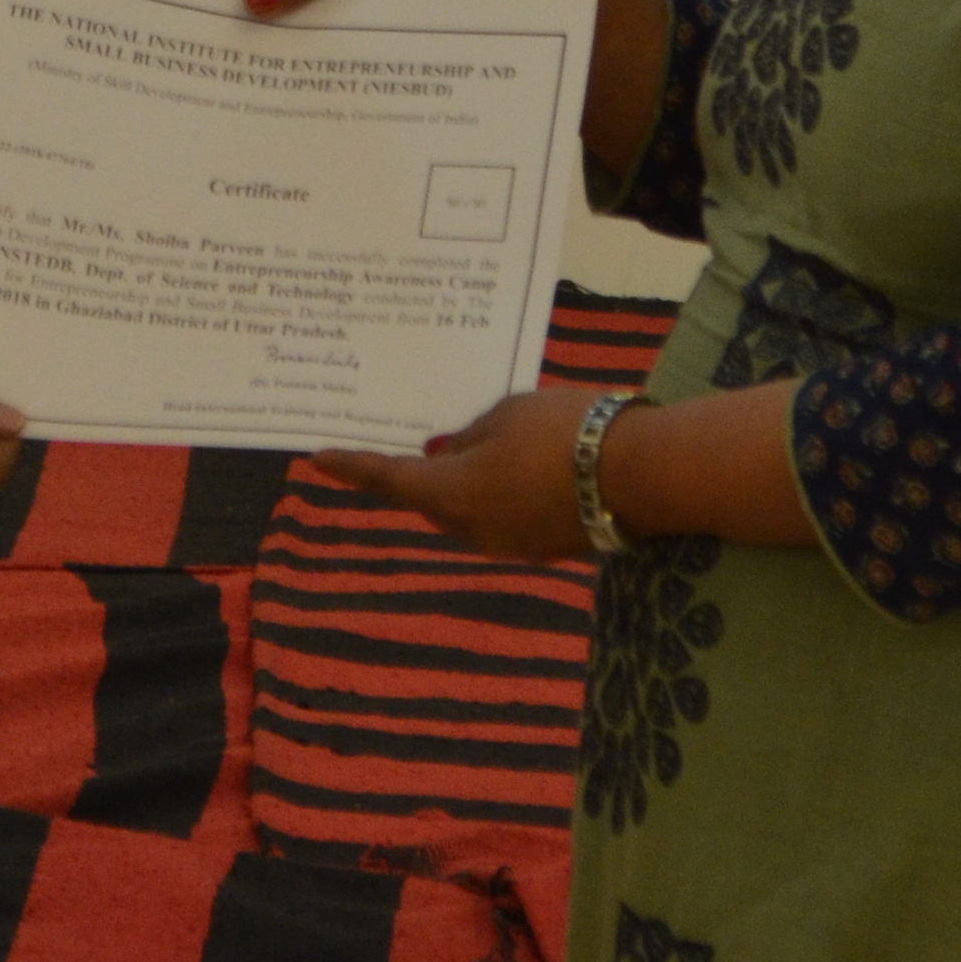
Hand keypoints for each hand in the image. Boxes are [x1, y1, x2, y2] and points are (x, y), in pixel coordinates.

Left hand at [314, 388, 601, 559]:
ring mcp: (511, 544)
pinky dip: (498, 492)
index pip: (390, 479)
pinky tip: (518, 464)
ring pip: (469, 510)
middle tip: (402, 442)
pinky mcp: (545, 546)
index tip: (318, 458)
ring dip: (462, 483)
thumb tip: (449, 453)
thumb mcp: (506, 415)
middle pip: (430, 501)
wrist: (642, 474)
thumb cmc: (564, 430)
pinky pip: (505, 516)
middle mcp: (473, 531)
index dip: (353, 467)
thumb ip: (469, 437)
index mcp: (452, 496)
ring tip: (469, 444)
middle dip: (415, 475)